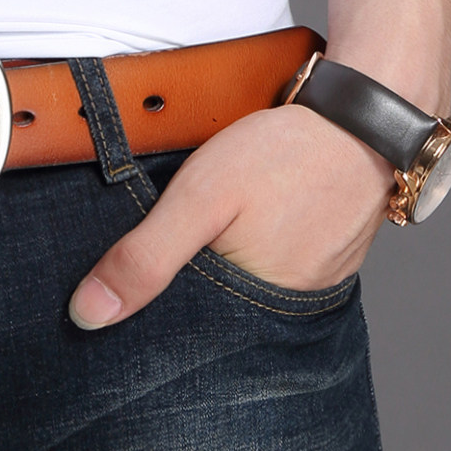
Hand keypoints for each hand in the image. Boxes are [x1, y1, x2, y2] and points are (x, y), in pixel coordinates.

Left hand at [67, 104, 390, 327]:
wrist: (364, 119)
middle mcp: (286, 314)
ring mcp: (312, 287)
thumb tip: (87, 315)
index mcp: (253, 314)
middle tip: (174, 230)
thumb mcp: (200, 198)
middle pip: (213, 308)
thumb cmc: (284, 155)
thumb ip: (146, 256)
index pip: (181, 331)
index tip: (114, 283)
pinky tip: (243, 216)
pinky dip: (252, 242)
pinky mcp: (326, 260)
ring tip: (209, 221)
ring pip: (243, 282)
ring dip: (219, 258)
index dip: (147, 305)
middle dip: (185, 279)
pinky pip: (274, 262)